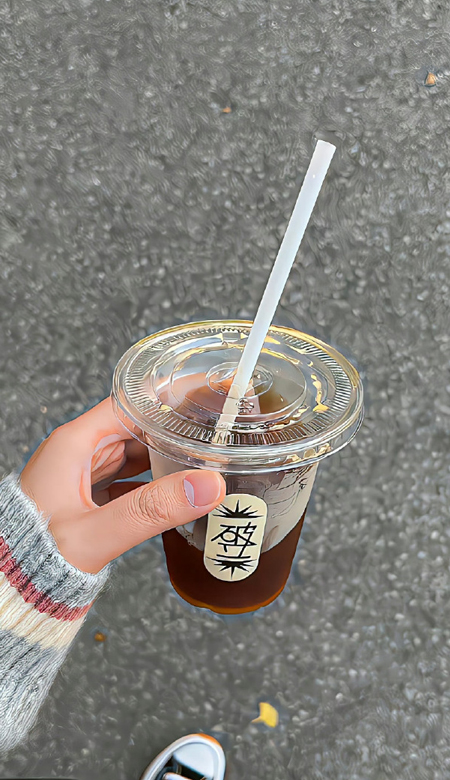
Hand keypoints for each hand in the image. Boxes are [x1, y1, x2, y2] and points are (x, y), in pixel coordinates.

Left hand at [20, 398, 225, 573]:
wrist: (10, 593)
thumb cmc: (34, 559)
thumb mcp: (96, 533)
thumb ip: (152, 509)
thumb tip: (207, 486)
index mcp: (73, 443)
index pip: (131, 403)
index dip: (169, 397)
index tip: (205, 397)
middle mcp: (77, 451)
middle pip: (137, 426)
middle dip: (176, 429)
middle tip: (218, 433)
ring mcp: (82, 473)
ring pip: (135, 452)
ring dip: (167, 456)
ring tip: (207, 459)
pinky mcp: (87, 496)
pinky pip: (128, 478)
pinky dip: (153, 481)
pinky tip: (178, 490)